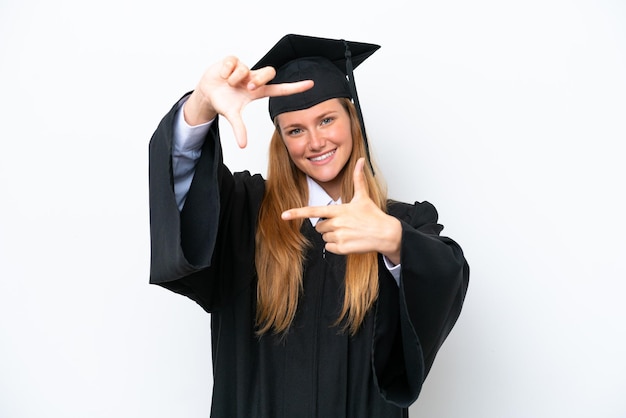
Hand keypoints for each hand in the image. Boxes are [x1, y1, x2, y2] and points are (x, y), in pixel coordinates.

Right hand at [184, 56, 312, 147]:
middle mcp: (254, 78)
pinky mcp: (233, 60)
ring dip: (234, 79)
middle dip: (259, 79)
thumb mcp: (232, 115)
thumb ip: (239, 129)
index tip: (311, 85)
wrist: (207, 92)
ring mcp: (245, 68)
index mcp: (258, 91)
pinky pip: (232, 62)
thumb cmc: (224, 101)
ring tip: (228, 83)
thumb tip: (243, 145)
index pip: (280, 89)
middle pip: (269, 72)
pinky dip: (225, 71)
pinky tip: (222, 75)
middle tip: (247, 88)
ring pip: (245, 69)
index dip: (295, 87)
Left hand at [281, 158, 401, 263]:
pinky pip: (329, 248)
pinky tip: (348, 241)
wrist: (386, 233)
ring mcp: (339, 237)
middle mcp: (337, 224)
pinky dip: (336, 246)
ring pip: (324, 237)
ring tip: (348, 232)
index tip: (284, 215)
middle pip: (319, 226)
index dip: (297, 213)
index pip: (313, 211)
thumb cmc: (373, 215)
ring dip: (333, 236)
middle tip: (343, 224)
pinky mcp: (342, 248)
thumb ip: (358, 178)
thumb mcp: (363, 196)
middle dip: (327, 226)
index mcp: (339, 210)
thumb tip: (360, 160)